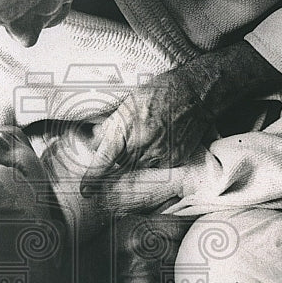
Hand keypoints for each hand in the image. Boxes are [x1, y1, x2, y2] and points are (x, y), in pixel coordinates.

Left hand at [79, 41, 281, 194]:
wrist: (196, 94)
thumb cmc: (160, 91)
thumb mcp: (129, 102)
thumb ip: (110, 124)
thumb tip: (93, 140)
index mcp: (128, 127)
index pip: (105, 157)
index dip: (93, 176)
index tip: (85, 190)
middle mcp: (143, 143)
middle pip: (121, 165)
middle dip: (118, 159)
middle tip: (126, 143)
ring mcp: (161, 153)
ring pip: (139, 168)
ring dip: (136, 159)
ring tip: (146, 138)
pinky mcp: (175, 159)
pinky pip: (157, 167)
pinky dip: (154, 159)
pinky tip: (159, 142)